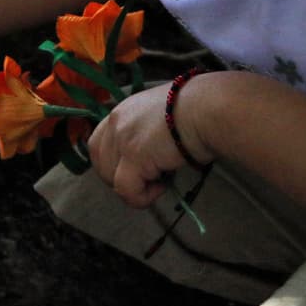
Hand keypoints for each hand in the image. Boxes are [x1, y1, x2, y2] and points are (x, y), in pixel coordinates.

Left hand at [88, 81, 212, 207]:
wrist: (208, 108)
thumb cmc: (198, 110)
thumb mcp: (163, 115)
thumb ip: (147, 131)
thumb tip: (152, 154)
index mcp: (121, 111)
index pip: (97, 143)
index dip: (110, 163)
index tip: (133, 171)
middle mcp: (116, 122)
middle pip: (100, 162)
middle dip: (119, 178)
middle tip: (147, 180)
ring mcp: (122, 139)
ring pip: (111, 179)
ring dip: (133, 188)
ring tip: (160, 182)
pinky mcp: (134, 156)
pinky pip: (126, 189)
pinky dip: (141, 197)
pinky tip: (162, 187)